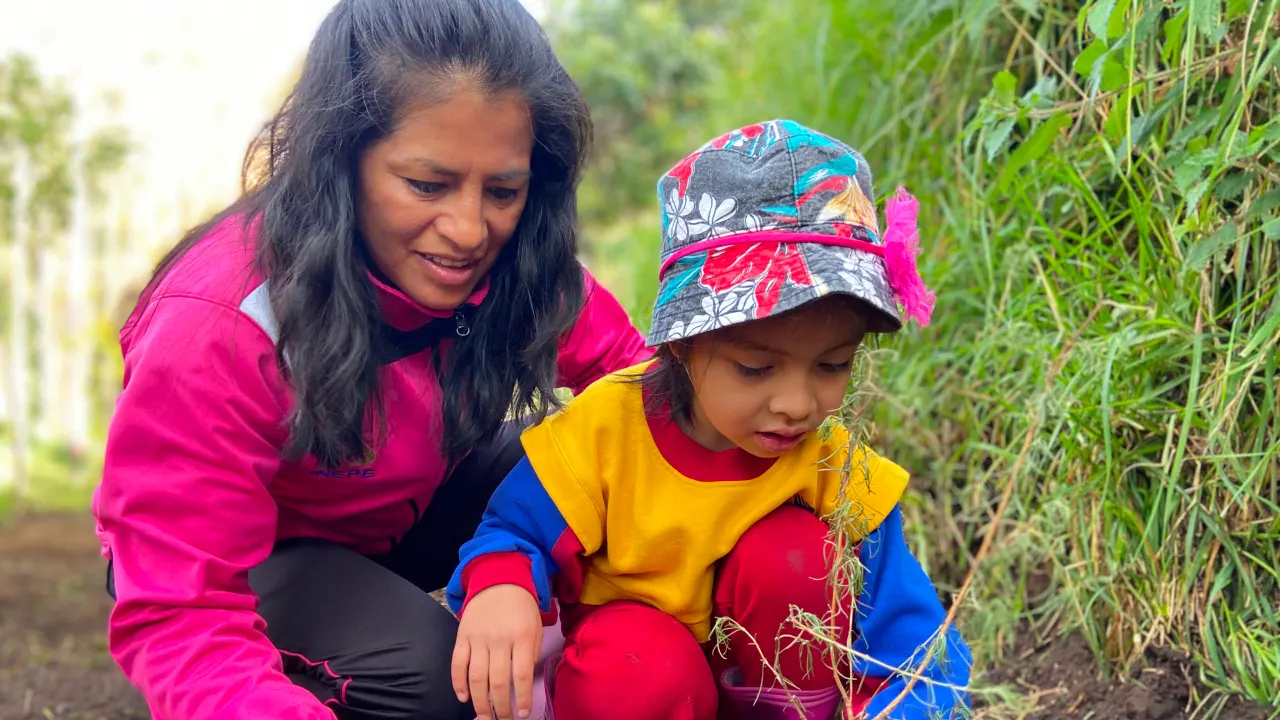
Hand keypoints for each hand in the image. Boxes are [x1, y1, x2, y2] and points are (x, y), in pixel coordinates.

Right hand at [451, 584, 543, 719]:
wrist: (498, 580)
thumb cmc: (522, 608)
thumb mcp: (536, 626)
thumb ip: (532, 653)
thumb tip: (522, 681)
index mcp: (522, 636)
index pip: (522, 674)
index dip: (522, 698)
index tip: (523, 714)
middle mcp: (499, 639)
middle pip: (499, 681)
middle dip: (501, 707)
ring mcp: (478, 638)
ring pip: (477, 677)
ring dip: (480, 701)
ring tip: (484, 716)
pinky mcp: (462, 636)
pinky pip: (457, 663)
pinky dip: (458, 683)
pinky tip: (463, 697)